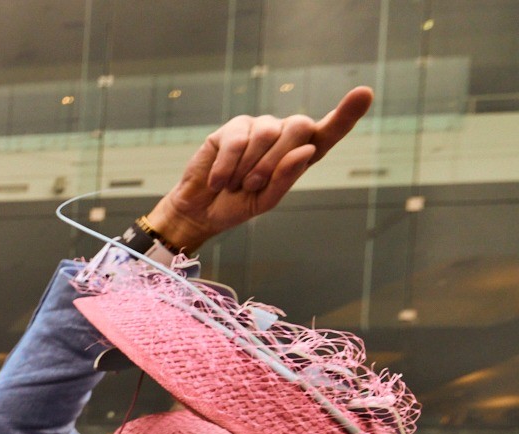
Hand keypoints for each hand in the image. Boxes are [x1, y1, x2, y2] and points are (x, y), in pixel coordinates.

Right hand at [147, 86, 370, 253]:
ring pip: (269, 132)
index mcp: (300, 154)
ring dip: (250, 166)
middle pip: (300, 127)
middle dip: (278, 160)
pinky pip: (238, 140)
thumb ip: (286, 178)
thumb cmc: (237, 205)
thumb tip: (305, 150)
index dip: (347, 113)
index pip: (329, 131)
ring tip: (235, 184)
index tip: (364, 93)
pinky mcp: (232, 128)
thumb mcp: (265, 201)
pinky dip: (228, 166)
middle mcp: (283, 134)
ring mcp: (258, 127)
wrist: (199, 211)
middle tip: (253, 185)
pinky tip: (218, 181)